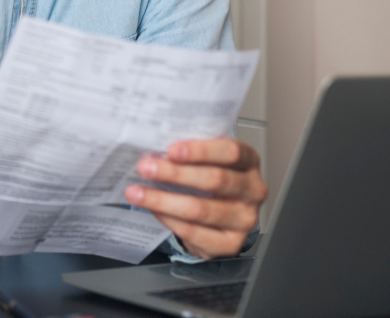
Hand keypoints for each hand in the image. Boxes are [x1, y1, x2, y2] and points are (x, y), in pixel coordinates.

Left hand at [124, 138, 267, 259]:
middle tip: (145, 168)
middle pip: (215, 180)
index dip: (201, 151)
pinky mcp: (231, 244)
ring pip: (200, 209)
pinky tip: (152, 209)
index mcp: (249, 162)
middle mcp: (253, 190)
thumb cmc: (210, 180)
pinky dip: (168, 219)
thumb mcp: (207, 160)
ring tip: (137, 192)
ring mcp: (245, 219)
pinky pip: (194, 232)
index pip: (232, 152)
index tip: (171, 150)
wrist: (220, 216)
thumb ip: (189, 152)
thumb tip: (152, 146)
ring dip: (163, 200)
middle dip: (175, 174)